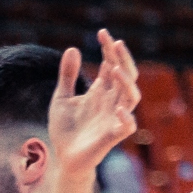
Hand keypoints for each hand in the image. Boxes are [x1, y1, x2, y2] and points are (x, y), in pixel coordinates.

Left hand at [45, 33, 141, 178]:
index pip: (111, 64)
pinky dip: (126, 118)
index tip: (102, 33)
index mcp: (101, 91)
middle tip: (115, 43)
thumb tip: (72, 48)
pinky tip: (119, 109)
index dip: (109, 49)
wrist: (63, 159)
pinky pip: (127, 126)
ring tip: (114, 69)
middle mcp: (111, 102)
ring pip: (131, 97)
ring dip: (126, 83)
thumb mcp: (61, 98)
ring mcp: (114, 118)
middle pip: (125, 76)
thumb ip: (67, 76)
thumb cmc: (65, 130)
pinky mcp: (112, 137)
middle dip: (122, 59)